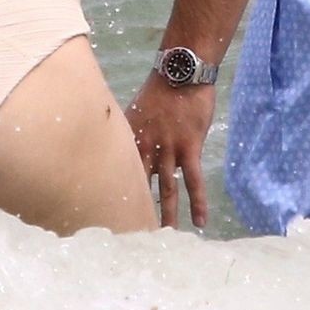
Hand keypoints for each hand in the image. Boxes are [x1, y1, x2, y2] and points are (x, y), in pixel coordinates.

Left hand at [126, 73, 216, 227]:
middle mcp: (146, 148)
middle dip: (136, 211)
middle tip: (133, 237)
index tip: (109, 218)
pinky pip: (194, 181)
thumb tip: (115, 145)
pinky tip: (200, 221)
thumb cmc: (158, 90)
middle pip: (140, 186)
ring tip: (165, 236)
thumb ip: (128, 132)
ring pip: (167, 189)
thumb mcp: (134, 110)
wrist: (180, 72)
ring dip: (167, 214)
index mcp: (130, 141)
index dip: (114, 196)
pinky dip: (198, 202)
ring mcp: (169, 149)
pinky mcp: (190, 148)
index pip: (118, 174)